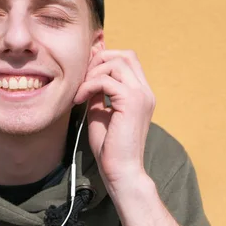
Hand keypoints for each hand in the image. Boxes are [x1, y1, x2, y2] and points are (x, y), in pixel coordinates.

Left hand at [74, 50, 154, 191]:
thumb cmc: (110, 147)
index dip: (105, 60)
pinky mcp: (131, 102)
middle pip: (125, 55)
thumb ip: (98, 93)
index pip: (129, 60)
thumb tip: (88, 76)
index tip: (85, 76)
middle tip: (82, 80)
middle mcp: (145, 92)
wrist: (121, 170)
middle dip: (99, 61)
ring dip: (92, 74)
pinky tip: (79, 100)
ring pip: (116, 64)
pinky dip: (88, 86)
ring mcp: (141, 95)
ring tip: (80, 93)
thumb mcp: (101, 112)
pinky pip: (106, 81)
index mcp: (141, 94)